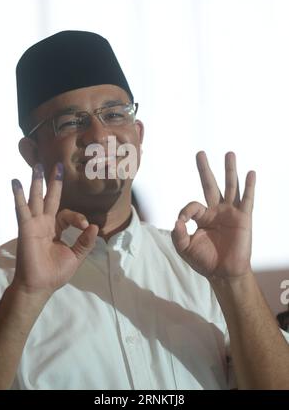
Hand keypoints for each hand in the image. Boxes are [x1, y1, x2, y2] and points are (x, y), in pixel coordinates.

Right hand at [11, 163, 97, 296]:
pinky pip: (22, 208)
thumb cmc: (55, 273)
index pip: (67, 213)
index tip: (85, 226)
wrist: (40, 285)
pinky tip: (15, 182)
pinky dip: (18, 195)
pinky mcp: (26, 227)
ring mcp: (34, 224)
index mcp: (56, 229)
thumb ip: (85, 242)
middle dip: (54, 182)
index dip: (78, 217)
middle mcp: (44, 223)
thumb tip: (95, 226)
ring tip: (38, 166)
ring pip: (36, 198)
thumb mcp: (76, 256)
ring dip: (37, 182)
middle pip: (50, 198)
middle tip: (58, 165)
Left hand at [171, 152, 255, 280]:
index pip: (192, 206)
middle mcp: (216, 211)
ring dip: (229, 170)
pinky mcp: (244, 218)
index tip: (182, 222)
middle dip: (204, 169)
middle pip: (210, 185)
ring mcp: (230, 213)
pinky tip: (250, 173)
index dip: (186, 212)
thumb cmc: (204, 261)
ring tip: (229, 153)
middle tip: (200, 153)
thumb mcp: (185, 248)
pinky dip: (249, 186)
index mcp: (202, 217)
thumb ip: (178, 235)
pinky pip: (247, 199)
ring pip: (230, 187)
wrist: (223, 274)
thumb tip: (177, 220)